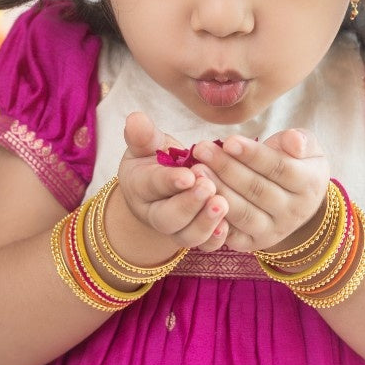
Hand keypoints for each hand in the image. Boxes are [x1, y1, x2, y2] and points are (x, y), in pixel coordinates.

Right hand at [118, 112, 230, 250]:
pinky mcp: (196, 236)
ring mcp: (176, 229)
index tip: (188, 174)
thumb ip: (143, 135)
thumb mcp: (146, 144)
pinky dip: (216, 238)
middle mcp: (155, 213)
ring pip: (187, 236)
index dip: (169, 181)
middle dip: (189, 205)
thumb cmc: (155, 160)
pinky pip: (205, 245)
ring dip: (205, 222)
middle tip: (208, 187)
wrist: (163, 185)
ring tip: (222, 203)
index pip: (152, 185)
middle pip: (168, 218)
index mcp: (141, 187)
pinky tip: (229, 224)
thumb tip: (136, 119)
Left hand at [189, 128, 328, 252]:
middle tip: (201, 150)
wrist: (298, 202)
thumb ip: (301, 141)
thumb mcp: (308, 148)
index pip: (280, 169)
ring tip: (197, 170)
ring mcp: (274, 231)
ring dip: (218, 191)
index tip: (228, 141)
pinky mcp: (255, 243)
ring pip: (243, 213)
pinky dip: (215, 220)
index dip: (253, 155)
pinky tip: (198, 200)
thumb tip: (294, 142)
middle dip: (227, 169)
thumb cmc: (296, 164)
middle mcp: (294, 213)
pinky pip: (233, 235)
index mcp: (310, 185)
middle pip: (257, 190)